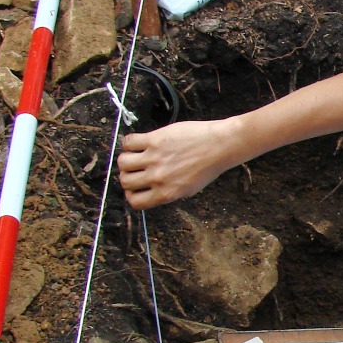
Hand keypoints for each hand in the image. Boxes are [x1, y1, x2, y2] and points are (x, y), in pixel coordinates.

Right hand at [117, 119, 240, 208]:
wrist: (220, 146)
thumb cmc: (208, 166)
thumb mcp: (188, 189)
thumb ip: (168, 193)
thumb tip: (151, 192)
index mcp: (166, 194)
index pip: (135, 202)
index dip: (132, 194)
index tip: (135, 188)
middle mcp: (157, 178)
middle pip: (125, 182)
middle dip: (127, 176)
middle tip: (135, 169)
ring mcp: (154, 158)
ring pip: (122, 162)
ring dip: (126, 159)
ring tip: (135, 155)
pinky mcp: (154, 140)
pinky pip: (129, 142)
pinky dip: (129, 143)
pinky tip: (138, 142)